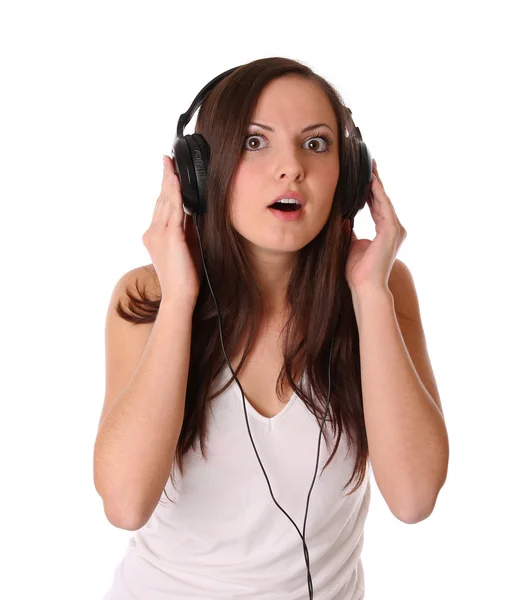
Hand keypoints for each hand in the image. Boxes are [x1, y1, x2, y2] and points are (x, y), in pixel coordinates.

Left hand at [343, 160, 406, 291]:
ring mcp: (395, 229)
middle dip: (375, 182)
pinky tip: (371, 181)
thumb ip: (349, 230)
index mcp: (385, 231)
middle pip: (382, 199)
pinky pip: (384, 206)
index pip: (377, 205)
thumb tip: (343, 218)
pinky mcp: (392, 231)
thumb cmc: (357, 271)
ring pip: (384, 200)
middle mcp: (394, 228)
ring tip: (370, 167)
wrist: (364, 286)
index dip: (370, 190)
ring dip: (377, 183)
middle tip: (369, 164)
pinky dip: (377, 193)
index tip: (363, 177)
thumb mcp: (349, 244)